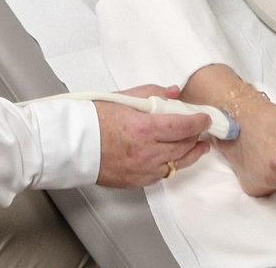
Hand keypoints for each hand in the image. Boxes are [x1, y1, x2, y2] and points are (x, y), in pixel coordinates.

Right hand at [93, 85, 211, 187]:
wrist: (70, 144)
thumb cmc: (91, 119)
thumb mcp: (122, 98)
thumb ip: (152, 94)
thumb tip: (173, 92)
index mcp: (143, 129)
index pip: (183, 127)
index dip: (199, 122)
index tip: (205, 117)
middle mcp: (146, 152)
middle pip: (184, 146)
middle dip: (196, 136)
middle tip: (202, 129)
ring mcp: (142, 170)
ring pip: (177, 163)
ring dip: (189, 153)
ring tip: (198, 145)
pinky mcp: (136, 182)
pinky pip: (162, 174)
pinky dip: (171, 165)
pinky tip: (174, 157)